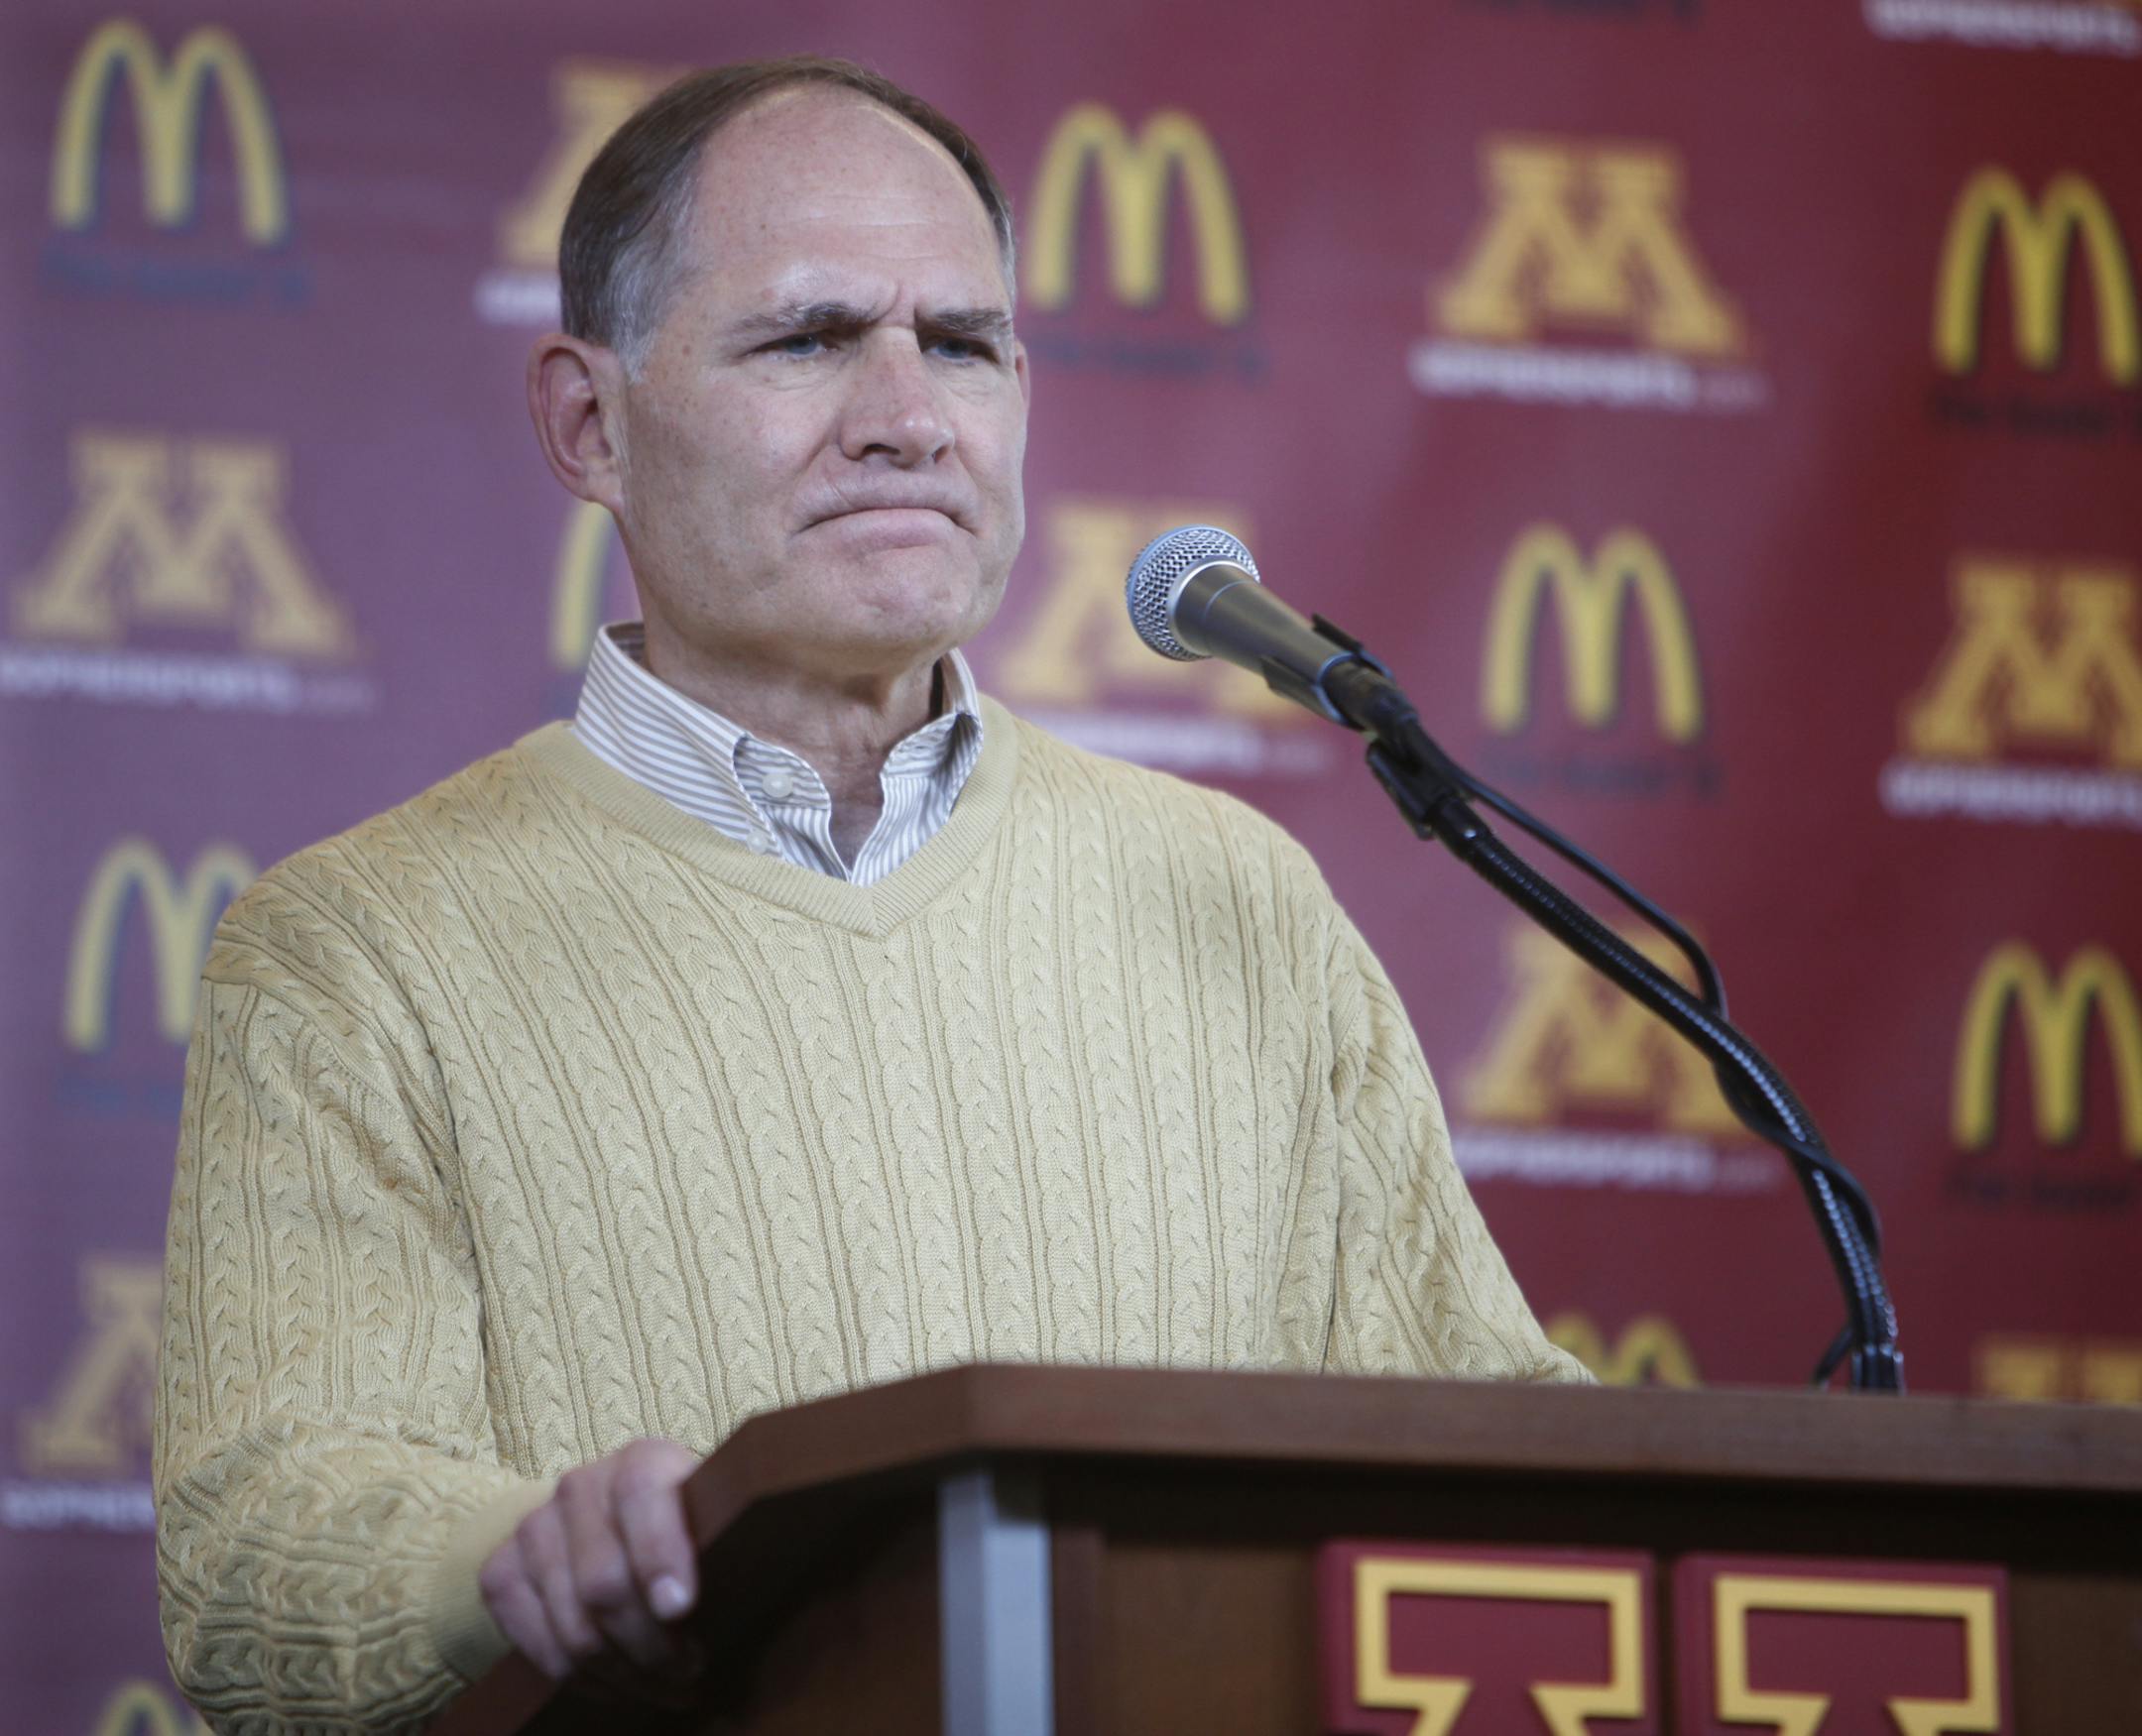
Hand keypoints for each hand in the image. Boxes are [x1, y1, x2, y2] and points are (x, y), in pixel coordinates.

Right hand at [478, 1437, 701, 1690]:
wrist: (619, 1526)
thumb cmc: (688, 1531)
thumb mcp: (716, 1520)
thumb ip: (726, 1538)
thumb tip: (753, 1575)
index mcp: (642, 1462)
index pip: (642, 1498)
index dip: (658, 1555)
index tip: (679, 1608)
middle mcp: (581, 1486)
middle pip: (603, 1583)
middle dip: (651, 1645)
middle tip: (689, 1674)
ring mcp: (534, 1527)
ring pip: (571, 1625)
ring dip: (621, 1675)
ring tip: (662, 1689)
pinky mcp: (501, 1570)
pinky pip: (531, 1643)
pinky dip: (578, 1679)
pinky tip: (616, 1687)